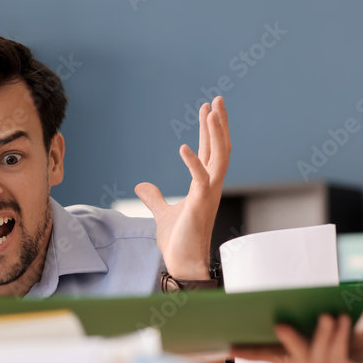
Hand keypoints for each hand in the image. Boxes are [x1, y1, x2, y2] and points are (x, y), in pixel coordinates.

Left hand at [136, 96, 229, 279]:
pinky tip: (183, 146)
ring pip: (218, 157)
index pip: (210, 151)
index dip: (209, 130)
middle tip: (217, 99)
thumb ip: (154, 198)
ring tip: (212, 112)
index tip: (207, 109)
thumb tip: (142, 186)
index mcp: (204, 186)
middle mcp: (211, 186)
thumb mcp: (162, 213)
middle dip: (218, 123)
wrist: (182, 263)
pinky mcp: (200, 204)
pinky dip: (193, 162)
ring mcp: (208, 194)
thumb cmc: (178, 241)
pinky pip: (200, 178)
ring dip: (215, 134)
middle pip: (220, 148)